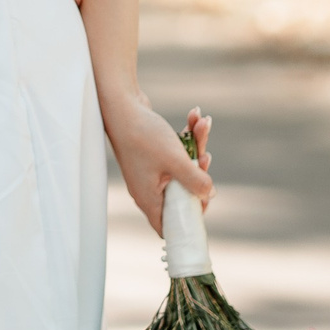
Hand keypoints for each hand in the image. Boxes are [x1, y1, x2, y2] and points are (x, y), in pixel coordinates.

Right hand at [105, 96, 213, 234]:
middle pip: (182, 193)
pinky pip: (176, 153)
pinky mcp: (153, 154)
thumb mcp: (175, 160)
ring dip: (197, 146)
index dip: (189, 218)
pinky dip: (187, 137)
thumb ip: (195, 181)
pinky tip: (194, 117)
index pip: (169, 225)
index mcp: (149, 198)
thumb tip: (209, 195)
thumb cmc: (143, 135)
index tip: (202, 199)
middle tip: (204, 156)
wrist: (121, 104)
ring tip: (203, 123)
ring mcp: (150, 171)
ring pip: (183, 168)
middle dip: (199, 172)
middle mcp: (148, 188)